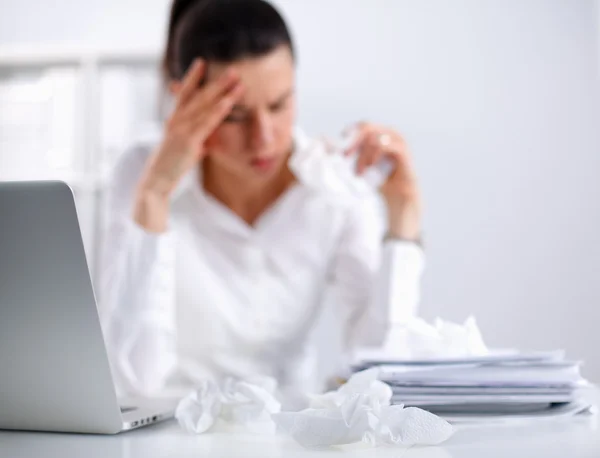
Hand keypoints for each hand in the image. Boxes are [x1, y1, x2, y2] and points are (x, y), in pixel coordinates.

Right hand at [134, 59, 243, 231]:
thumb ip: (196, 141)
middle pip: (199, 96)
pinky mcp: (188, 141)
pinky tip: (228, 102)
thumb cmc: (171, 166)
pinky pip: (206, 123)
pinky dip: (218, 111)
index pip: (184, 94)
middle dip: (217, 82)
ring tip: (238, 81)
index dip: (193, 78)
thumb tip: (206, 142)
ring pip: (205, 106)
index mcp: (174, 120)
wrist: (157, 181)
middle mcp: (176, 120)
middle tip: (234, 70)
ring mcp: (181, 129)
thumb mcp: (185, 150)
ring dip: (222, 92)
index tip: (202, 62)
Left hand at [345, 122, 420, 240]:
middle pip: (367, 127)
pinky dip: (374, 155)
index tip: (340, 146)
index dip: (350, 133)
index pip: (363, 125)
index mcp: (382, 136)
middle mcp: (392, 136)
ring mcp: (399, 143)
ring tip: (360, 171)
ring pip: (375, 137)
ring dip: (363, 154)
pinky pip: (387, 145)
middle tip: (345, 157)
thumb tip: (332, 152)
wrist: (400, 202)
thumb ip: (354, 158)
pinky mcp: (404, 154)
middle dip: (353, 142)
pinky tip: (370, 167)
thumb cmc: (383, 185)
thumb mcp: (364, 169)